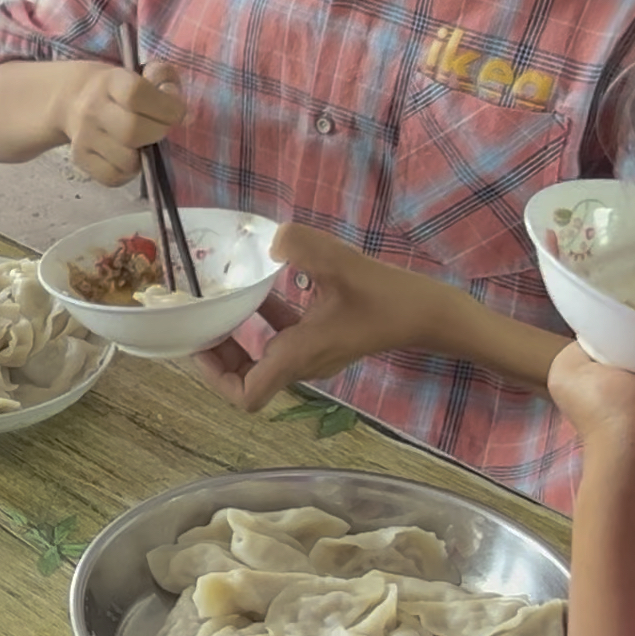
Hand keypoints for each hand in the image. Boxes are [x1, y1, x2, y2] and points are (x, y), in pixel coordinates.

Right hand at [63, 61, 185, 186]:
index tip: (176, 112)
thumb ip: (165, 81)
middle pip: (131, 130)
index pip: (136, 94)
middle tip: (161, 129)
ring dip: (143, 156)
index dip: (165, 106)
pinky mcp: (80, 159)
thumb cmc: (120, 89)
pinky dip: (127, 173)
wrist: (75, 99)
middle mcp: (92, 109)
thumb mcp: (144, 72)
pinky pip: (112, 177)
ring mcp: (83, 137)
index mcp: (110, 82)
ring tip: (142, 143)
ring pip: (125, 160)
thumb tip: (183, 114)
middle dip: (157, 133)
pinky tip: (129, 158)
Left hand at [194, 223, 473, 411]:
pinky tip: (264, 287)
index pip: (247, 396)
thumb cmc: (391, 296)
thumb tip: (277, 239)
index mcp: (300, 357)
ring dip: (240, 336)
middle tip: (202, 319)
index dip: (216, 376)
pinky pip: (283, 339)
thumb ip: (308, 249)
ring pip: (263, 358)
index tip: (201, 342)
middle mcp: (303, 363)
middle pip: (247, 378)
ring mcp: (315, 354)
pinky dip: (266, 321)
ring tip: (222, 302)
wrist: (432, 312)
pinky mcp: (326, 340)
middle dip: (219, 354)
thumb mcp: (346, 265)